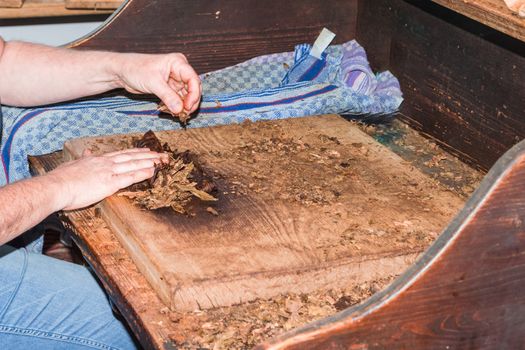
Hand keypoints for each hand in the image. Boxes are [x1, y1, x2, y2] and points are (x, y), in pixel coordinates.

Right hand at [47, 148, 166, 209]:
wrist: (55, 187)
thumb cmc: (60, 179)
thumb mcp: (73, 164)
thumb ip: (83, 159)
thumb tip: (87, 152)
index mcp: (97, 159)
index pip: (121, 154)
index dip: (135, 152)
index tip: (146, 150)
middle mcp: (105, 163)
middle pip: (131, 157)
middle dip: (147, 155)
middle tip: (161, 154)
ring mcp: (108, 172)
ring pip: (133, 164)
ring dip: (149, 162)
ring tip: (161, 161)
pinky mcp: (109, 183)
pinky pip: (130, 177)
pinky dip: (142, 173)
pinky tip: (152, 172)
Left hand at [116, 52, 201, 114]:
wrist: (122, 71)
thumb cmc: (135, 69)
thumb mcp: (153, 83)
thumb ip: (167, 96)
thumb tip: (179, 109)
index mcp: (178, 63)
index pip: (193, 79)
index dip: (193, 94)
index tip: (188, 107)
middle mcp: (179, 70)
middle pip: (193, 88)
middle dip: (190, 101)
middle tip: (185, 114)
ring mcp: (175, 79)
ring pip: (186, 95)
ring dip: (184, 106)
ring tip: (178, 114)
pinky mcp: (170, 88)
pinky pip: (178, 99)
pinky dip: (177, 106)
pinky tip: (173, 112)